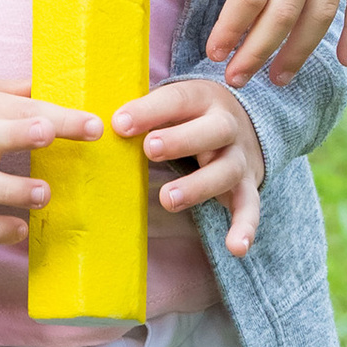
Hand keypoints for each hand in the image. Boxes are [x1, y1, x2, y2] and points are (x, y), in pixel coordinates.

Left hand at [116, 77, 265, 256]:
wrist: (241, 122)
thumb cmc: (187, 115)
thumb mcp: (169, 104)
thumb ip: (141, 113)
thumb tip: (96, 124)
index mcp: (201, 98)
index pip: (177, 100)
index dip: (149, 111)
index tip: (119, 124)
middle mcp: (226, 125)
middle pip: (213, 130)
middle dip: (182, 140)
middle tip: (150, 149)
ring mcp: (239, 157)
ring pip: (227, 170)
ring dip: (199, 186)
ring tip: (168, 199)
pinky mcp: (247, 186)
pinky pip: (250, 207)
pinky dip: (245, 227)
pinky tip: (236, 247)